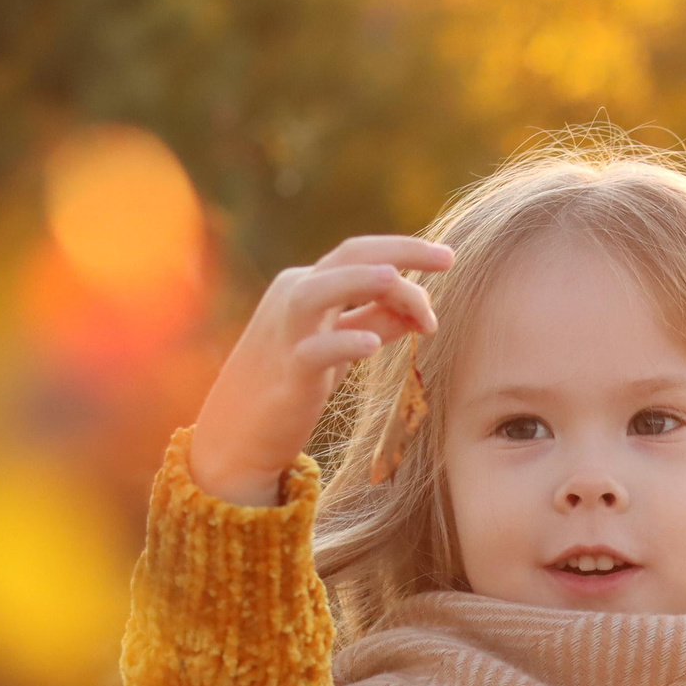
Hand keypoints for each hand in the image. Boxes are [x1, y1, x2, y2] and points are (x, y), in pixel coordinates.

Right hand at [187, 235, 454, 506]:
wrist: (238, 435)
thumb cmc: (291, 385)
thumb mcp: (336, 346)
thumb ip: (372, 322)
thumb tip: (418, 309)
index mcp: (307, 286)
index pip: (360, 254)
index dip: (405, 250)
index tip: (447, 258)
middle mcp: (294, 297)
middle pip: (349, 257)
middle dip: (401, 252)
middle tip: (447, 258)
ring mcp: (287, 334)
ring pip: (321, 291)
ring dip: (362, 281)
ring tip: (399, 279)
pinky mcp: (287, 375)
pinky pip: (314, 352)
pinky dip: (343, 343)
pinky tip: (373, 345)